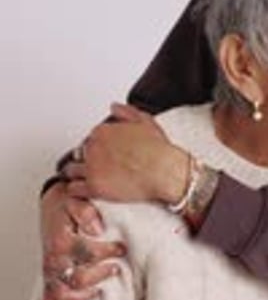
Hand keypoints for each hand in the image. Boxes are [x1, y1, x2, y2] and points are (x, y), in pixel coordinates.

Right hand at [41, 181, 125, 299]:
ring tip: (100, 288)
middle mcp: (54, 259)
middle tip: (116, 267)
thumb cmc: (67, 205)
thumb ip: (86, 212)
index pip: (88, 254)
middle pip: (79, 279)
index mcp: (61, 241)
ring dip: (84, 295)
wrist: (53, 206)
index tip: (122, 248)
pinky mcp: (48, 278)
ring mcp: (50, 271)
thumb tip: (97, 228)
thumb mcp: (76, 200)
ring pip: (63, 295)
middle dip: (101, 275)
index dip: (109, 252)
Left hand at [65, 102, 189, 203]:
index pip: (90, 138)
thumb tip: (114, 107)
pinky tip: (86, 192)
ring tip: (84, 181)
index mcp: (102, 131)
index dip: (96, 148)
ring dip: (77, 175)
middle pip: (79, 153)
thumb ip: (126, 112)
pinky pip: (74, 189)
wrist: (164, 172)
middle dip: (86, 160)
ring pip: (71, 170)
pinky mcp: (94, 186)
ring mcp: (92, 167)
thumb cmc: (158, 150)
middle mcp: (93, 147)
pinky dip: (78, 191)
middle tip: (96, 169)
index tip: (104, 155)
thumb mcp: (145, 121)